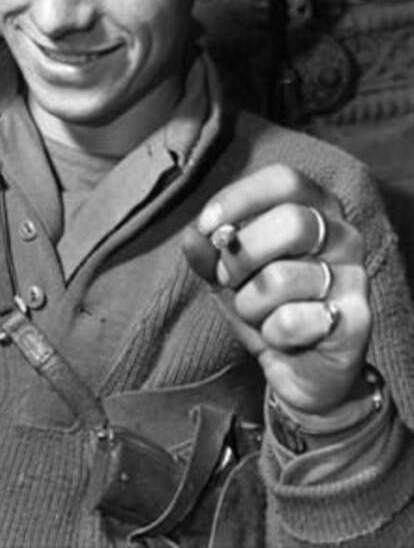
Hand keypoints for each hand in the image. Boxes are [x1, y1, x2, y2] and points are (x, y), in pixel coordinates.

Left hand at [182, 164, 371, 414]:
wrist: (302, 370)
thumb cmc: (265, 306)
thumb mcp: (227, 274)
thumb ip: (208, 252)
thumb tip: (192, 237)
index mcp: (316, 209)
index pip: (285, 180)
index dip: (240, 198)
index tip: (206, 225)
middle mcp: (344, 235)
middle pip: (290, 222)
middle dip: (241, 255)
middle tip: (226, 279)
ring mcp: (356, 277)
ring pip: (282, 277)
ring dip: (250, 302)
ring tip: (259, 314)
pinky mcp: (357, 320)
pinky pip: (292, 319)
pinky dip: (271, 332)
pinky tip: (283, 337)